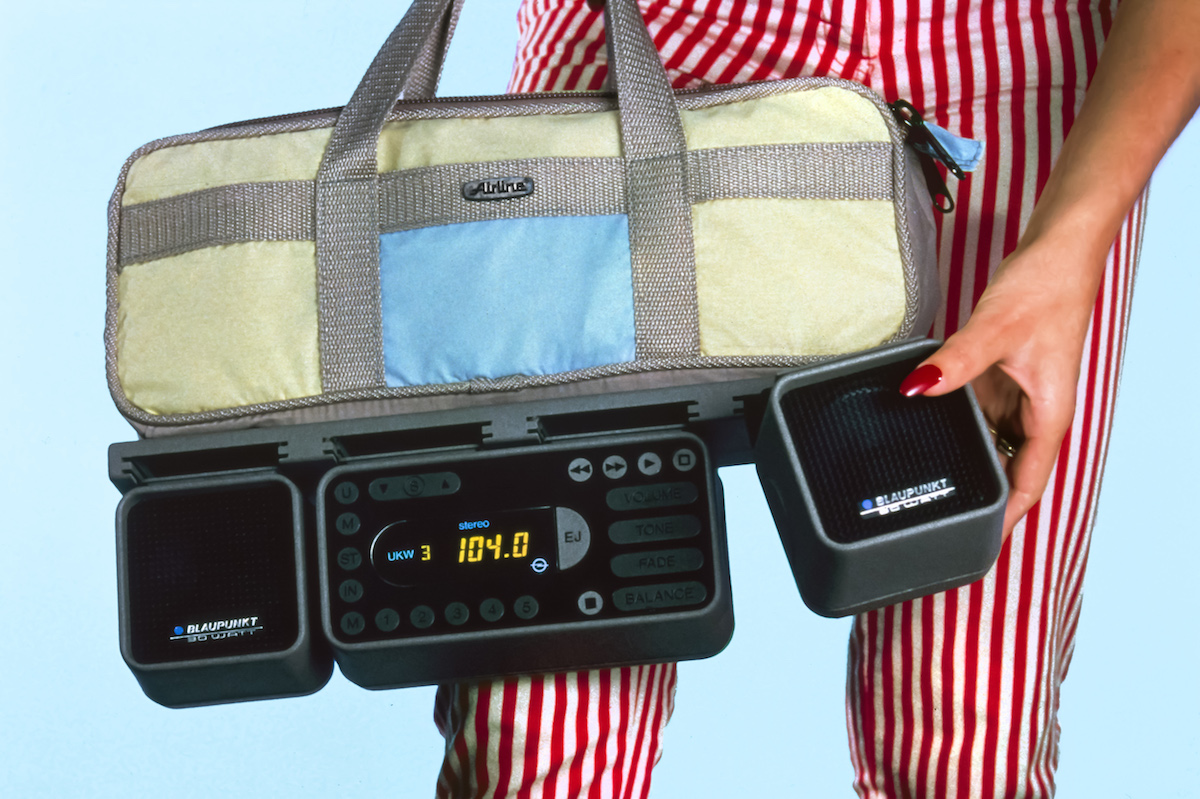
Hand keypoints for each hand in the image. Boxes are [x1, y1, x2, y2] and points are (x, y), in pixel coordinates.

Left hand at [899, 234, 1105, 537]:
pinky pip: (974, 414)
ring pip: (986, 444)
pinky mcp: (999, 378)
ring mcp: (1015, 397)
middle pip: (1003, 473)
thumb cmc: (1045, 288)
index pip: (1025, 489)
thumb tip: (916, 389)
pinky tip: (922, 429)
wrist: (1057, 250)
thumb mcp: (995, 329)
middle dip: (974, 501)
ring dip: (962, 463)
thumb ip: (955, 362)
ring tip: (919, 488)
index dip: (1002, 524)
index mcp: (1047, 418)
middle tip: (930, 524)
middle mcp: (1032, 415)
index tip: (975, 551)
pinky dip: (953, 427)